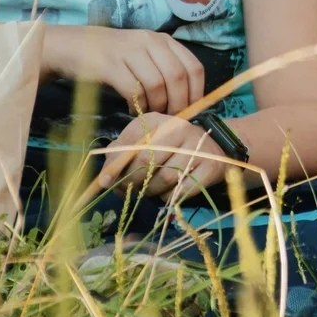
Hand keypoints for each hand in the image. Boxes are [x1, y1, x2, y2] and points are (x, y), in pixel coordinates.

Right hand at [42, 27, 204, 115]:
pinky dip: (137, 106)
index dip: (197, 92)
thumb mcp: (144, 57)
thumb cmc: (115, 57)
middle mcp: (149, 41)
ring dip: (157, 106)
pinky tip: (133, 110)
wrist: (73, 46)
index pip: (193, 66)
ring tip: (151, 115)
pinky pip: (133, 90)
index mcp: (163, 40)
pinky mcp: (110, 64)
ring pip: (157, 84)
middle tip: (172, 120)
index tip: (192, 111)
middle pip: (177, 76)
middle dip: (179, 104)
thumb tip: (188, 103)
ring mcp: (129, 51)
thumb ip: (165, 71)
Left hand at [97, 113, 226, 199]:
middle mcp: (178, 128)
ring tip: (148, 189)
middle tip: (127, 190)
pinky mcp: (209, 167)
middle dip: (131, 181)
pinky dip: (169, 196)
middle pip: (145, 161)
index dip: (114, 165)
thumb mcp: (144, 142)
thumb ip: (120, 155)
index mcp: (156, 120)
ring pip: (163, 178)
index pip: (129, 143)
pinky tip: (168, 190)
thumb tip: (103, 179)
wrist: (212, 148)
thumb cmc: (169, 147)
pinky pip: (180, 191)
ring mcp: (195, 147)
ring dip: (150, 191)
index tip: (105, 181)